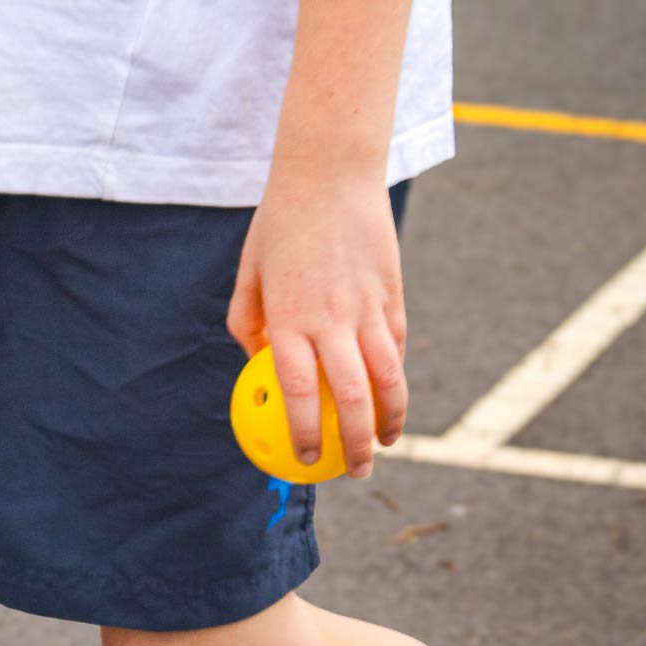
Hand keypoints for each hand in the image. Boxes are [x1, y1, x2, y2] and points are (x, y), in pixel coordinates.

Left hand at [227, 164, 406, 477]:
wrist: (330, 175)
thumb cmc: (280, 224)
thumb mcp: (248, 271)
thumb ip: (247, 321)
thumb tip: (255, 362)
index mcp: (289, 318)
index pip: (299, 393)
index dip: (304, 433)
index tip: (304, 460)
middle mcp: (331, 320)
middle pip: (350, 398)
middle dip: (355, 445)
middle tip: (355, 471)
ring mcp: (367, 308)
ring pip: (388, 378)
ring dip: (391, 420)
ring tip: (388, 445)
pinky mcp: (392, 295)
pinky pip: (396, 346)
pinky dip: (397, 377)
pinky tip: (392, 397)